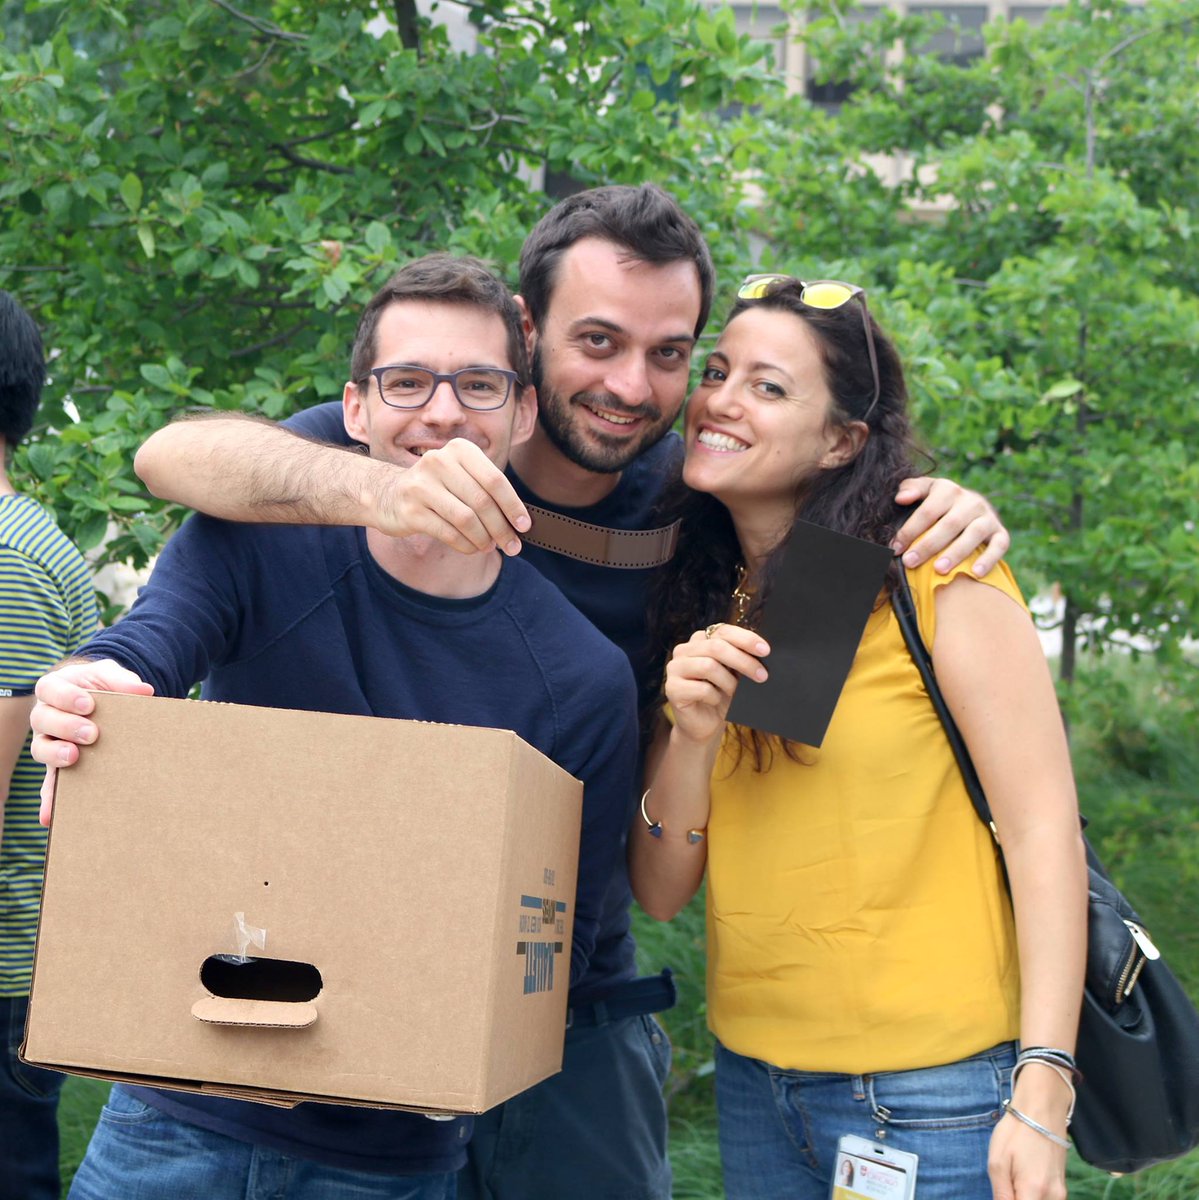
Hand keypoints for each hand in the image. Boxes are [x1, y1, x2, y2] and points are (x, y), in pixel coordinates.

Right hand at [30, 659, 153, 825]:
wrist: (102, 701)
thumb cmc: (103, 686)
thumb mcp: (110, 676)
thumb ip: (122, 680)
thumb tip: (144, 691)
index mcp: (55, 690)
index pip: (51, 690)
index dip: (66, 697)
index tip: (89, 704)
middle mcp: (46, 716)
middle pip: (43, 720)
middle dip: (66, 726)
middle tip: (92, 734)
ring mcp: (49, 742)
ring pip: (41, 749)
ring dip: (56, 756)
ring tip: (74, 759)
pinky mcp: (58, 766)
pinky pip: (50, 783)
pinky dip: (50, 798)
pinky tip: (51, 815)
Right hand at [372, 439, 530, 555]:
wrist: (388, 494)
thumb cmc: (437, 489)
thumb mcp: (462, 478)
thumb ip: (487, 492)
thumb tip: (518, 522)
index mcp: (459, 450)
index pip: (495, 480)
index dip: (513, 506)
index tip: (525, 526)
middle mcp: (439, 462)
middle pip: (482, 501)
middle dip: (502, 528)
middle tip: (511, 545)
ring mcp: (421, 485)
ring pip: (466, 519)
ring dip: (484, 539)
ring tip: (490, 546)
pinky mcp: (410, 510)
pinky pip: (448, 532)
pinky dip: (466, 544)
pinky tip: (472, 548)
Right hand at [664, 624, 769, 744]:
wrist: (704, 726)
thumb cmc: (722, 697)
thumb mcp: (735, 674)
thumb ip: (742, 659)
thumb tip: (762, 653)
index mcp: (700, 641)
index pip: (723, 631)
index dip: (745, 639)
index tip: (765, 650)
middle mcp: (684, 650)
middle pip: (717, 647)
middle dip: (743, 661)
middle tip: (762, 675)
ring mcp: (675, 668)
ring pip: (708, 666)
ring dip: (729, 682)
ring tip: (736, 693)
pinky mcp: (671, 688)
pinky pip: (701, 689)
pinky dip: (715, 697)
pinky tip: (716, 702)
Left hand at [892, 476, 1009, 576]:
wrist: (972, 506)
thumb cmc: (938, 503)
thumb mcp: (925, 491)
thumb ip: (911, 489)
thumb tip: (900, 498)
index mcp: (948, 490)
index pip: (928, 511)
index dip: (910, 530)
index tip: (895, 548)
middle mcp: (971, 501)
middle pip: (949, 524)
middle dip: (928, 545)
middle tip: (910, 562)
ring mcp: (987, 517)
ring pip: (974, 533)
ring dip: (956, 553)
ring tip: (938, 570)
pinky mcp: (1000, 532)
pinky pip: (1000, 545)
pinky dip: (989, 559)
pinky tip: (975, 573)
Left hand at [988, 1110, 1067, 1199]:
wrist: (1042, 1110)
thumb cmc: (1015, 1133)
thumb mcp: (997, 1162)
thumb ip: (1001, 1194)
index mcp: (1034, 1191)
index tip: (1003, 1194)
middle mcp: (1053, 1197)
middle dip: (1017, 1199)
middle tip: (1006, 1185)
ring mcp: (1061, 1193)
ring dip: (1025, 1198)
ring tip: (1012, 1181)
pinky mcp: (1062, 1187)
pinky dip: (1034, 1197)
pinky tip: (1022, 1185)